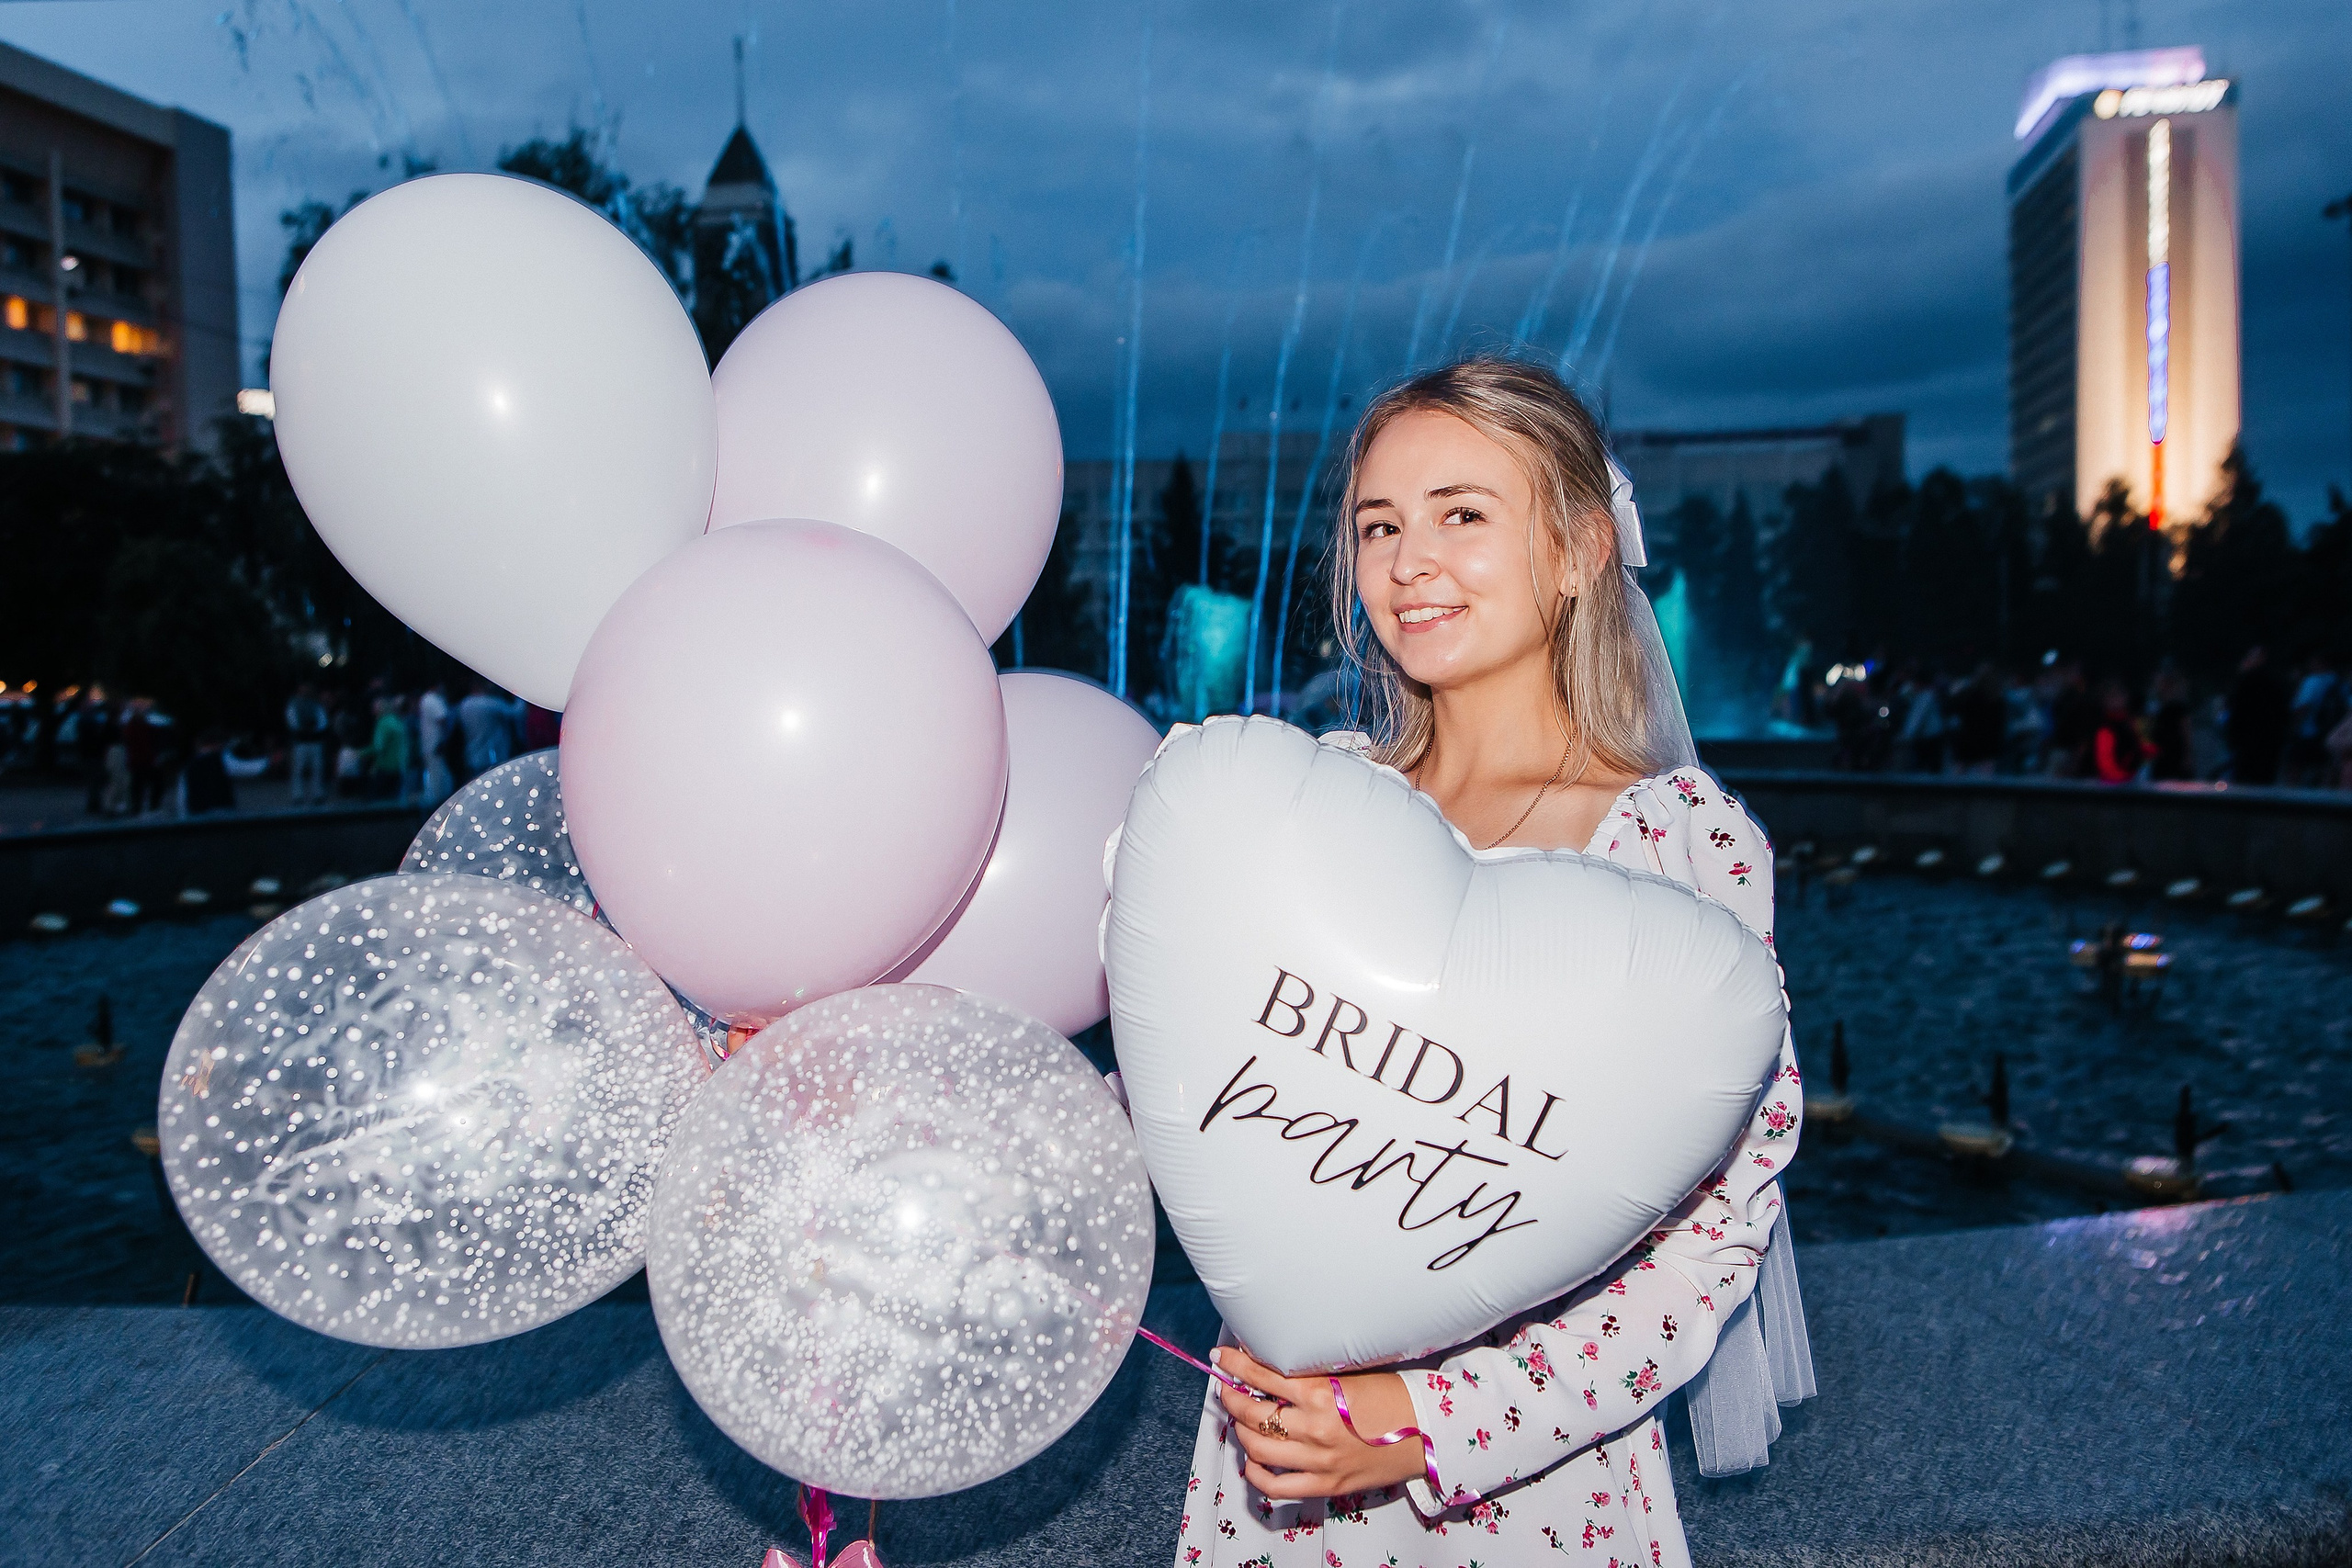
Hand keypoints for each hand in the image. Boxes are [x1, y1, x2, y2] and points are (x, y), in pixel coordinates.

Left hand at [1213, 1346, 1428, 1499]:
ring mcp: (1319, 1460)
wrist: (1428, 1431)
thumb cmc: (1391, 1397)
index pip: (1263, 1375)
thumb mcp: (1348, 1376)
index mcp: (1321, 1393)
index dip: (1235, 1364)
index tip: (1221, 1358)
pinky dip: (1256, 1474)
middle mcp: (1315, 1427)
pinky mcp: (1326, 1484)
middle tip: (1227, 1389)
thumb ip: (1309, 1376)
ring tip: (1241, 1420)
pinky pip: (1275, 1487)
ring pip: (1257, 1448)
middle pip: (1252, 1414)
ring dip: (1241, 1431)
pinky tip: (1253, 1460)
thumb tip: (1269, 1368)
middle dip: (1231, 1398)